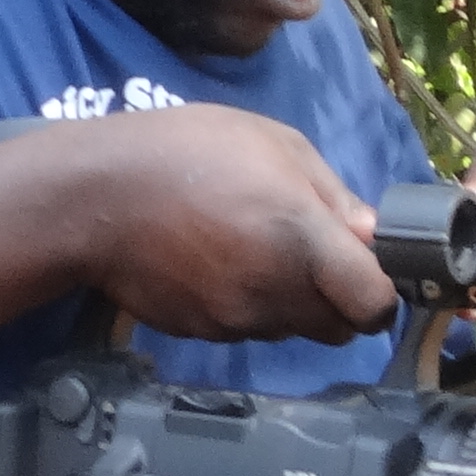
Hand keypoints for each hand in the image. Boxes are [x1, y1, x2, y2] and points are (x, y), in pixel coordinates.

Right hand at [64, 103, 406, 346]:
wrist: (93, 196)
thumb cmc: (185, 150)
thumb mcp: (272, 142)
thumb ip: (331, 194)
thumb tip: (372, 234)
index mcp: (301, 239)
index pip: (374, 304)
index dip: (381, 292)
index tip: (370, 270)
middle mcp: (274, 290)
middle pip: (340, 328)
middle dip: (340, 300)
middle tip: (314, 259)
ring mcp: (236, 320)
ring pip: (293, 330)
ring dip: (291, 303)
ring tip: (253, 252)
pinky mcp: (204, 333)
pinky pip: (247, 330)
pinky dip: (247, 308)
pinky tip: (218, 266)